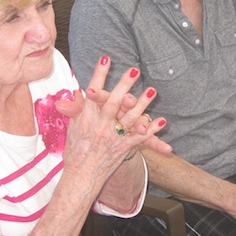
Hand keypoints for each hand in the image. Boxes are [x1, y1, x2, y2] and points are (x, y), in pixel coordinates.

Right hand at [54, 55, 169, 172]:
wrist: (81, 176)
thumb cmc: (76, 150)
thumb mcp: (72, 127)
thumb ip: (76, 108)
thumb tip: (75, 91)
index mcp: (86, 118)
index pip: (92, 92)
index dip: (99, 75)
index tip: (106, 58)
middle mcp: (100, 126)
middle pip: (113, 102)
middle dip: (124, 85)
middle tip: (134, 70)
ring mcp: (113, 137)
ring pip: (130, 118)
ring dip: (143, 104)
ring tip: (152, 89)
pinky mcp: (123, 147)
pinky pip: (139, 138)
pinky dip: (151, 130)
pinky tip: (162, 121)